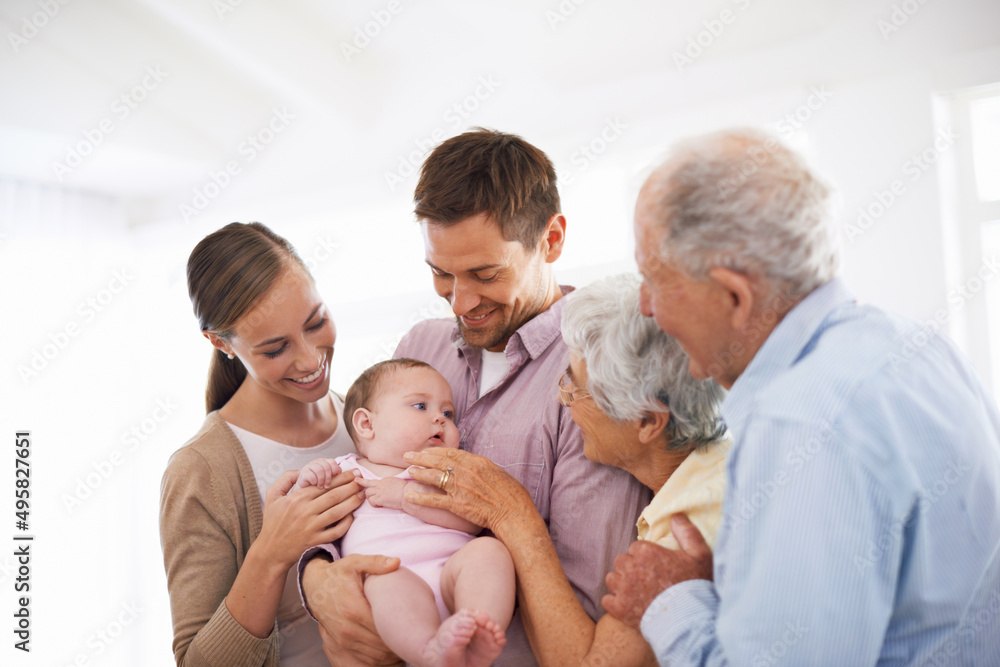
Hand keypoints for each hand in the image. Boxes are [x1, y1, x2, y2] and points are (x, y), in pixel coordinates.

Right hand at [257, 469, 363, 567]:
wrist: (270, 551)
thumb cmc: (272, 523)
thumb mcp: (272, 496)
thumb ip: (286, 479)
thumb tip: (302, 469)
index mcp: (296, 498)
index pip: (324, 484)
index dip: (341, 477)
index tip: (353, 472)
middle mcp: (305, 511)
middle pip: (334, 496)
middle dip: (351, 486)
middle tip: (363, 480)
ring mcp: (311, 527)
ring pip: (337, 512)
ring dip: (353, 502)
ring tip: (363, 495)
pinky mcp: (315, 541)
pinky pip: (335, 531)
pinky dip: (346, 523)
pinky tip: (352, 516)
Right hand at [293, 458, 340, 489]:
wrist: (304, 489)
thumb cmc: (318, 484)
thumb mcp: (328, 478)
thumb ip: (336, 475)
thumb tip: (344, 474)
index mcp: (324, 462)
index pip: (332, 462)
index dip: (335, 470)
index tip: (335, 478)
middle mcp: (317, 462)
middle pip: (326, 466)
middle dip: (328, 478)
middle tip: (328, 486)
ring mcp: (309, 466)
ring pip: (319, 470)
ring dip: (322, 480)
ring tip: (321, 487)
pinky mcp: (303, 473)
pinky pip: (312, 475)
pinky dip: (315, 482)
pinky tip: (314, 485)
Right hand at [303, 554, 402, 665]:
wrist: (315, 586)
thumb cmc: (338, 574)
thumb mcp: (355, 562)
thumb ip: (376, 562)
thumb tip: (396, 562)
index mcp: (354, 608)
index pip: (382, 626)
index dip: (400, 629)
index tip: (412, 624)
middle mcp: (348, 628)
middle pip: (381, 645)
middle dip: (397, 642)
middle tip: (412, 634)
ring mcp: (343, 639)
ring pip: (375, 656)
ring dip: (390, 653)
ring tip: (403, 642)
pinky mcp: (341, 644)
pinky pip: (365, 658)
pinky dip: (379, 658)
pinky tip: (389, 649)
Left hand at [356, 477, 405, 508]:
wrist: (408, 493)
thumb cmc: (406, 490)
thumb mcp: (396, 483)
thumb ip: (389, 484)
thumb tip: (388, 488)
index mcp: (385, 480)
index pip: (371, 480)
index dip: (363, 481)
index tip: (357, 479)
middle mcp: (380, 484)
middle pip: (367, 486)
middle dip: (366, 492)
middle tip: (365, 496)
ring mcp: (380, 491)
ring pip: (367, 493)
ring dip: (370, 499)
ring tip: (378, 502)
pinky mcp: (380, 498)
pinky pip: (371, 501)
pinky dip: (374, 505)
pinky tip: (380, 505)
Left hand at [402, 447, 534, 534]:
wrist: (513, 512)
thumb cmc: (510, 494)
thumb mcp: (497, 472)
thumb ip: (481, 468)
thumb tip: (472, 465)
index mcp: (477, 462)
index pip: (451, 453)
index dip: (435, 451)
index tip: (425, 451)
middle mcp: (466, 471)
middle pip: (438, 461)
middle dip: (420, 458)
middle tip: (407, 455)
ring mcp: (460, 487)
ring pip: (433, 477)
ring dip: (418, 473)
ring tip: (408, 471)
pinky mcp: (457, 504)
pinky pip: (434, 499)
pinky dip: (420, 497)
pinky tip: (410, 495)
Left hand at [602, 514, 713, 629]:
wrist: (690, 621)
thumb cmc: (695, 587)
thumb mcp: (700, 555)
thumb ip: (687, 532)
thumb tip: (675, 516)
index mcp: (646, 551)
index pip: (635, 547)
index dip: (645, 557)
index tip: (656, 566)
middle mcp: (631, 567)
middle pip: (621, 561)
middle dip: (631, 568)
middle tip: (646, 579)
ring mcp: (623, 589)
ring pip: (612, 579)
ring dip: (621, 584)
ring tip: (636, 592)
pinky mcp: (619, 609)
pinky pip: (607, 600)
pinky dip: (615, 603)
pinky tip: (629, 606)